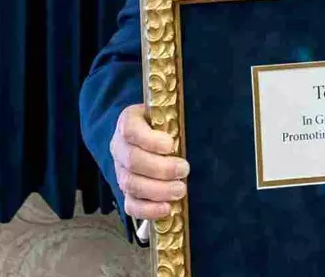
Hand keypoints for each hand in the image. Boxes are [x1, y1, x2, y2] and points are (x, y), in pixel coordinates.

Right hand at [110, 104, 189, 219]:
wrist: (156, 138)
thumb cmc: (167, 124)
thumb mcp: (171, 114)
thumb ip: (178, 119)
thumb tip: (204, 128)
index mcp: (129, 122)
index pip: (131, 130)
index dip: (149, 140)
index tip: (170, 144)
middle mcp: (120, 147)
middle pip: (132, 160)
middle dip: (160, 168)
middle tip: (184, 170)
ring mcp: (121, 171)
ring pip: (131, 184)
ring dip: (157, 190)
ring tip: (180, 190)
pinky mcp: (127, 191)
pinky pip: (131, 204)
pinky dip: (148, 210)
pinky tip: (167, 208)